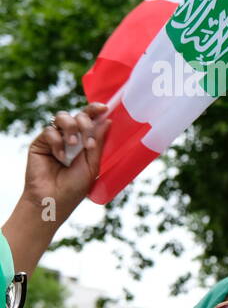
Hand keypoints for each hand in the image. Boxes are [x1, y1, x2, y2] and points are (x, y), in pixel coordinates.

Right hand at [22, 103, 110, 220]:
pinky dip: (57, 142)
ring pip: (61, 117)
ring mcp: (55, 138)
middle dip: (84, 122)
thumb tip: (107, 120)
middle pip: (77, 115)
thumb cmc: (75, 186)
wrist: (54, 200)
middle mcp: (70, 137)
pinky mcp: (40, 143)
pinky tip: (60, 156)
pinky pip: (49, 131)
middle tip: (87, 139)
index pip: (90, 120)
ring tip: (73, 144)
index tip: (104, 108)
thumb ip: (97, 142)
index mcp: (85, 141)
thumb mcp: (92, 165)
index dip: (95, 110)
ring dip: (71, 128)